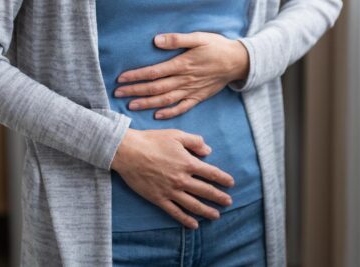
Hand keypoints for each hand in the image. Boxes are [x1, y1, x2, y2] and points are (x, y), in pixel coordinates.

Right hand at [111, 128, 234, 228]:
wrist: (128, 152)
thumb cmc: (152, 140)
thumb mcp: (176, 134)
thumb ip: (194, 141)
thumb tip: (208, 150)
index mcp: (188, 163)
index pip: (211, 173)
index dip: (223, 179)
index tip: (231, 183)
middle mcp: (182, 179)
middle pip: (206, 191)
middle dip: (219, 197)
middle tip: (228, 202)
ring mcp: (171, 191)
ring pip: (194, 205)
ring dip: (207, 211)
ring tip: (216, 215)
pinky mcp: (159, 199)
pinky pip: (175, 212)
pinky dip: (186, 219)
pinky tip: (194, 224)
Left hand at [113, 32, 248, 118]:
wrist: (238, 61)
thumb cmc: (217, 46)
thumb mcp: (198, 37)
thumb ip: (177, 39)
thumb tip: (156, 40)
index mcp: (182, 64)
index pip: (154, 72)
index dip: (136, 76)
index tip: (121, 79)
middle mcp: (185, 80)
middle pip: (156, 88)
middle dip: (135, 91)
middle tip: (118, 94)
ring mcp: (192, 90)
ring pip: (165, 100)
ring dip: (147, 104)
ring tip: (131, 106)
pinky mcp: (199, 97)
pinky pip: (182, 107)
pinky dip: (169, 113)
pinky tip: (157, 115)